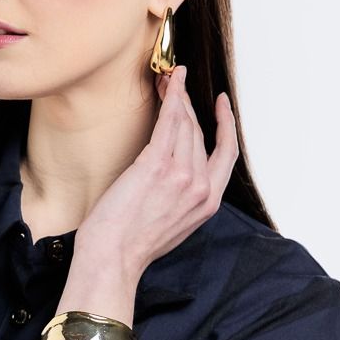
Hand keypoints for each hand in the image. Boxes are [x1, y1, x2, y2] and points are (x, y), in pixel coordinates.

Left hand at [76, 64, 238, 279]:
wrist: (112, 258)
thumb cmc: (131, 246)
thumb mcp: (172, 225)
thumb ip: (183, 200)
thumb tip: (176, 174)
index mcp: (208, 203)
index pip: (227, 155)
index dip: (227, 125)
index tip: (221, 105)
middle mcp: (201, 187)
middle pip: (201, 134)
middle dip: (189, 105)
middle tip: (175, 85)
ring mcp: (182, 175)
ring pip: (186, 124)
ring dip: (177, 97)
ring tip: (166, 80)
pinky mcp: (157, 166)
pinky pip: (169, 122)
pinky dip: (171, 99)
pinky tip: (168, 85)